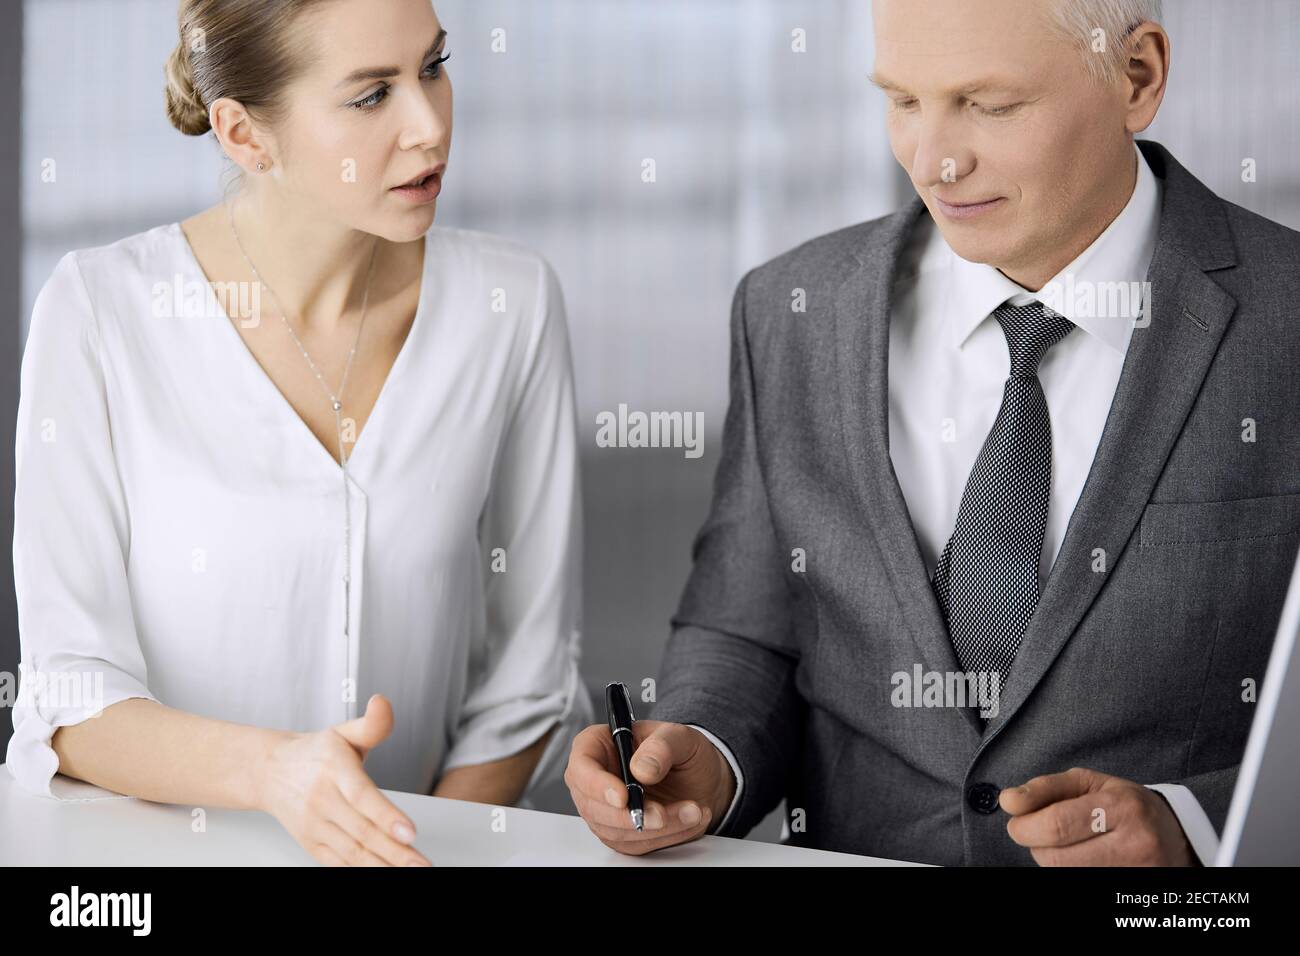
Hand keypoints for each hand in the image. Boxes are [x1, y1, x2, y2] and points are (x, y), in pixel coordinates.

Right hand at [258, 694, 431, 865]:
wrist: (269, 771)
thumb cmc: (314, 753)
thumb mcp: (344, 732)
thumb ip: (372, 724)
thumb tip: (383, 703)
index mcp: (333, 770)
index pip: (362, 796)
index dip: (387, 816)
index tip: (410, 832)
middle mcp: (321, 799)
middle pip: (362, 830)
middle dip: (395, 851)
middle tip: (421, 863)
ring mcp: (314, 824)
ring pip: (351, 851)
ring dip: (382, 865)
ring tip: (410, 871)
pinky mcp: (310, 842)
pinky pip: (336, 862)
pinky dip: (359, 871)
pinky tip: (383, 872)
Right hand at [564, 720, 735, 855]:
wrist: (701, 777)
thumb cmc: (682, 750)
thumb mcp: (679, 736)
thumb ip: (661, 747)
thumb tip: (641, 769)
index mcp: (598, 744)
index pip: (582, 766)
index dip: (596, 785)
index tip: (623, 797)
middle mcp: (596, 778)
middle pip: (592, 807)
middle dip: (629, 817)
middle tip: (662, 814)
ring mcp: (605, 809)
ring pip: (615, 832)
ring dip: (656, 829)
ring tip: (690, 812)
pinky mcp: (621, 832)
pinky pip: (635, 845)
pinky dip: (664, 837)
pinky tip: (687, 821)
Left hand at [1000, 767, 1196, 865]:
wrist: (1175, 838)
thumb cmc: (1123, 805)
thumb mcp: (1087, 783)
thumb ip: (1044, 788)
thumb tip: (1008, 801)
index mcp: (1121, 807)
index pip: (1056, 825)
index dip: (1025, 826)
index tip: (1017, 820)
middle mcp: (1134, 843)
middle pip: (1055, 857)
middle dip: (1035, 843)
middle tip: (1041, 831)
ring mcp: (1135, 873)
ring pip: (1063, 873)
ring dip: (1052, 858)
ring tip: (1069, 843)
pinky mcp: (1129, 891)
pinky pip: (1079, 882)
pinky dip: (1070, 869)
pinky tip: (1084, 857)